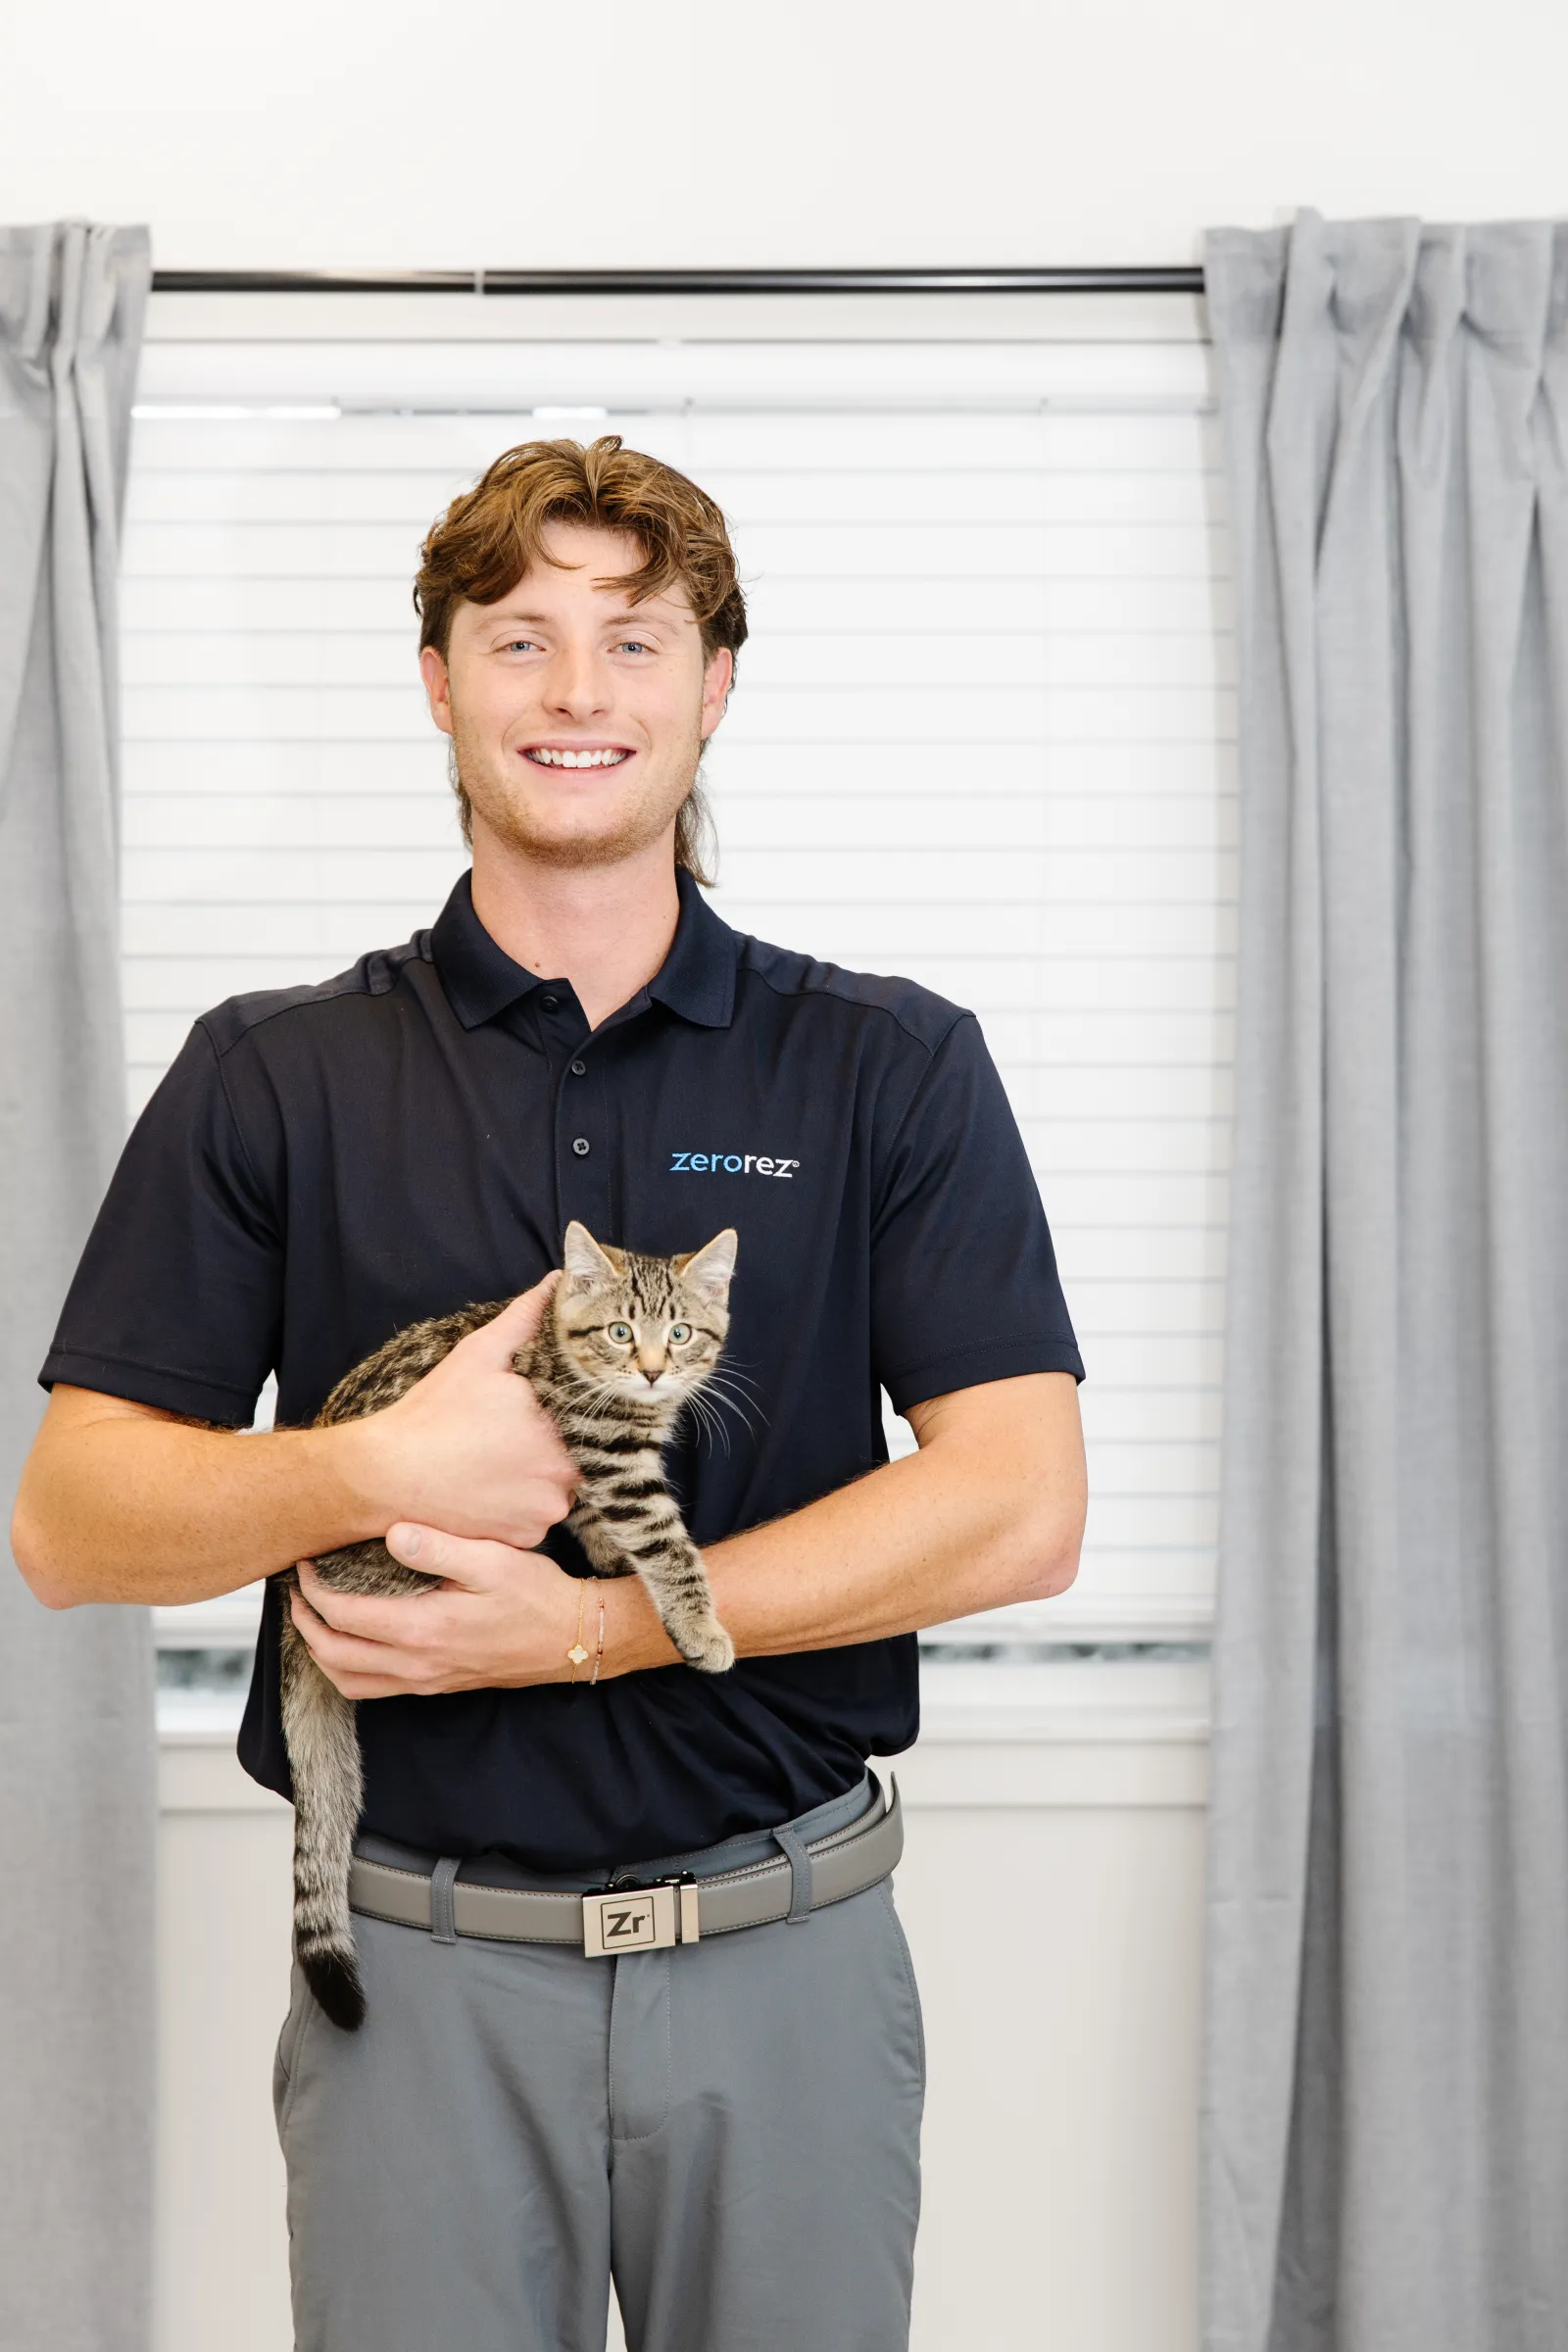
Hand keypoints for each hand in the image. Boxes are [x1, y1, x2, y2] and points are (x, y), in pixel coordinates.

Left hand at [291, 1528, 582, 1697]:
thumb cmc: (536, 1596)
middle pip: (332, 1653)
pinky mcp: (434, 1685)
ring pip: (346, 1679)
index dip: (314, 1588)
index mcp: (423, 1629)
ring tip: (314, 1615)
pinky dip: (345, 1667)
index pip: (344, 1615)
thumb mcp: (493, 1560)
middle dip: (304, 1620)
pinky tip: (350, 1641)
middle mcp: (416, 1664)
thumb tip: (391, 1534)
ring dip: (319, 1649)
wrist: (572, 1639)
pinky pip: (371, 1688)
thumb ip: (438, 1547)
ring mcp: (424, 1680)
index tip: (308, 1560)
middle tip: (297, 1587)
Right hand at [329, 1277, 577, 1551]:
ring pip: (559, 1485)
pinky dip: (521, 1503)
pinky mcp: (526, 1539)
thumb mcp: (479, 1355)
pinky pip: (537, 1517)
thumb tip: (556, 1283)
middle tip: (509, 1432)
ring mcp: (546, 1511)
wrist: (386, 1478)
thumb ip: (525, 1319)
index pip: (588, 1413)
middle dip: (552, 1439)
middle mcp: (563, 1473)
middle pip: (577, 1451)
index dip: (566, 1406)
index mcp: (559, 1424)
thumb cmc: (431, 1415)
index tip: (537, 1406)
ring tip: (495, 1458)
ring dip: (538, 1473)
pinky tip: (490, 1486)